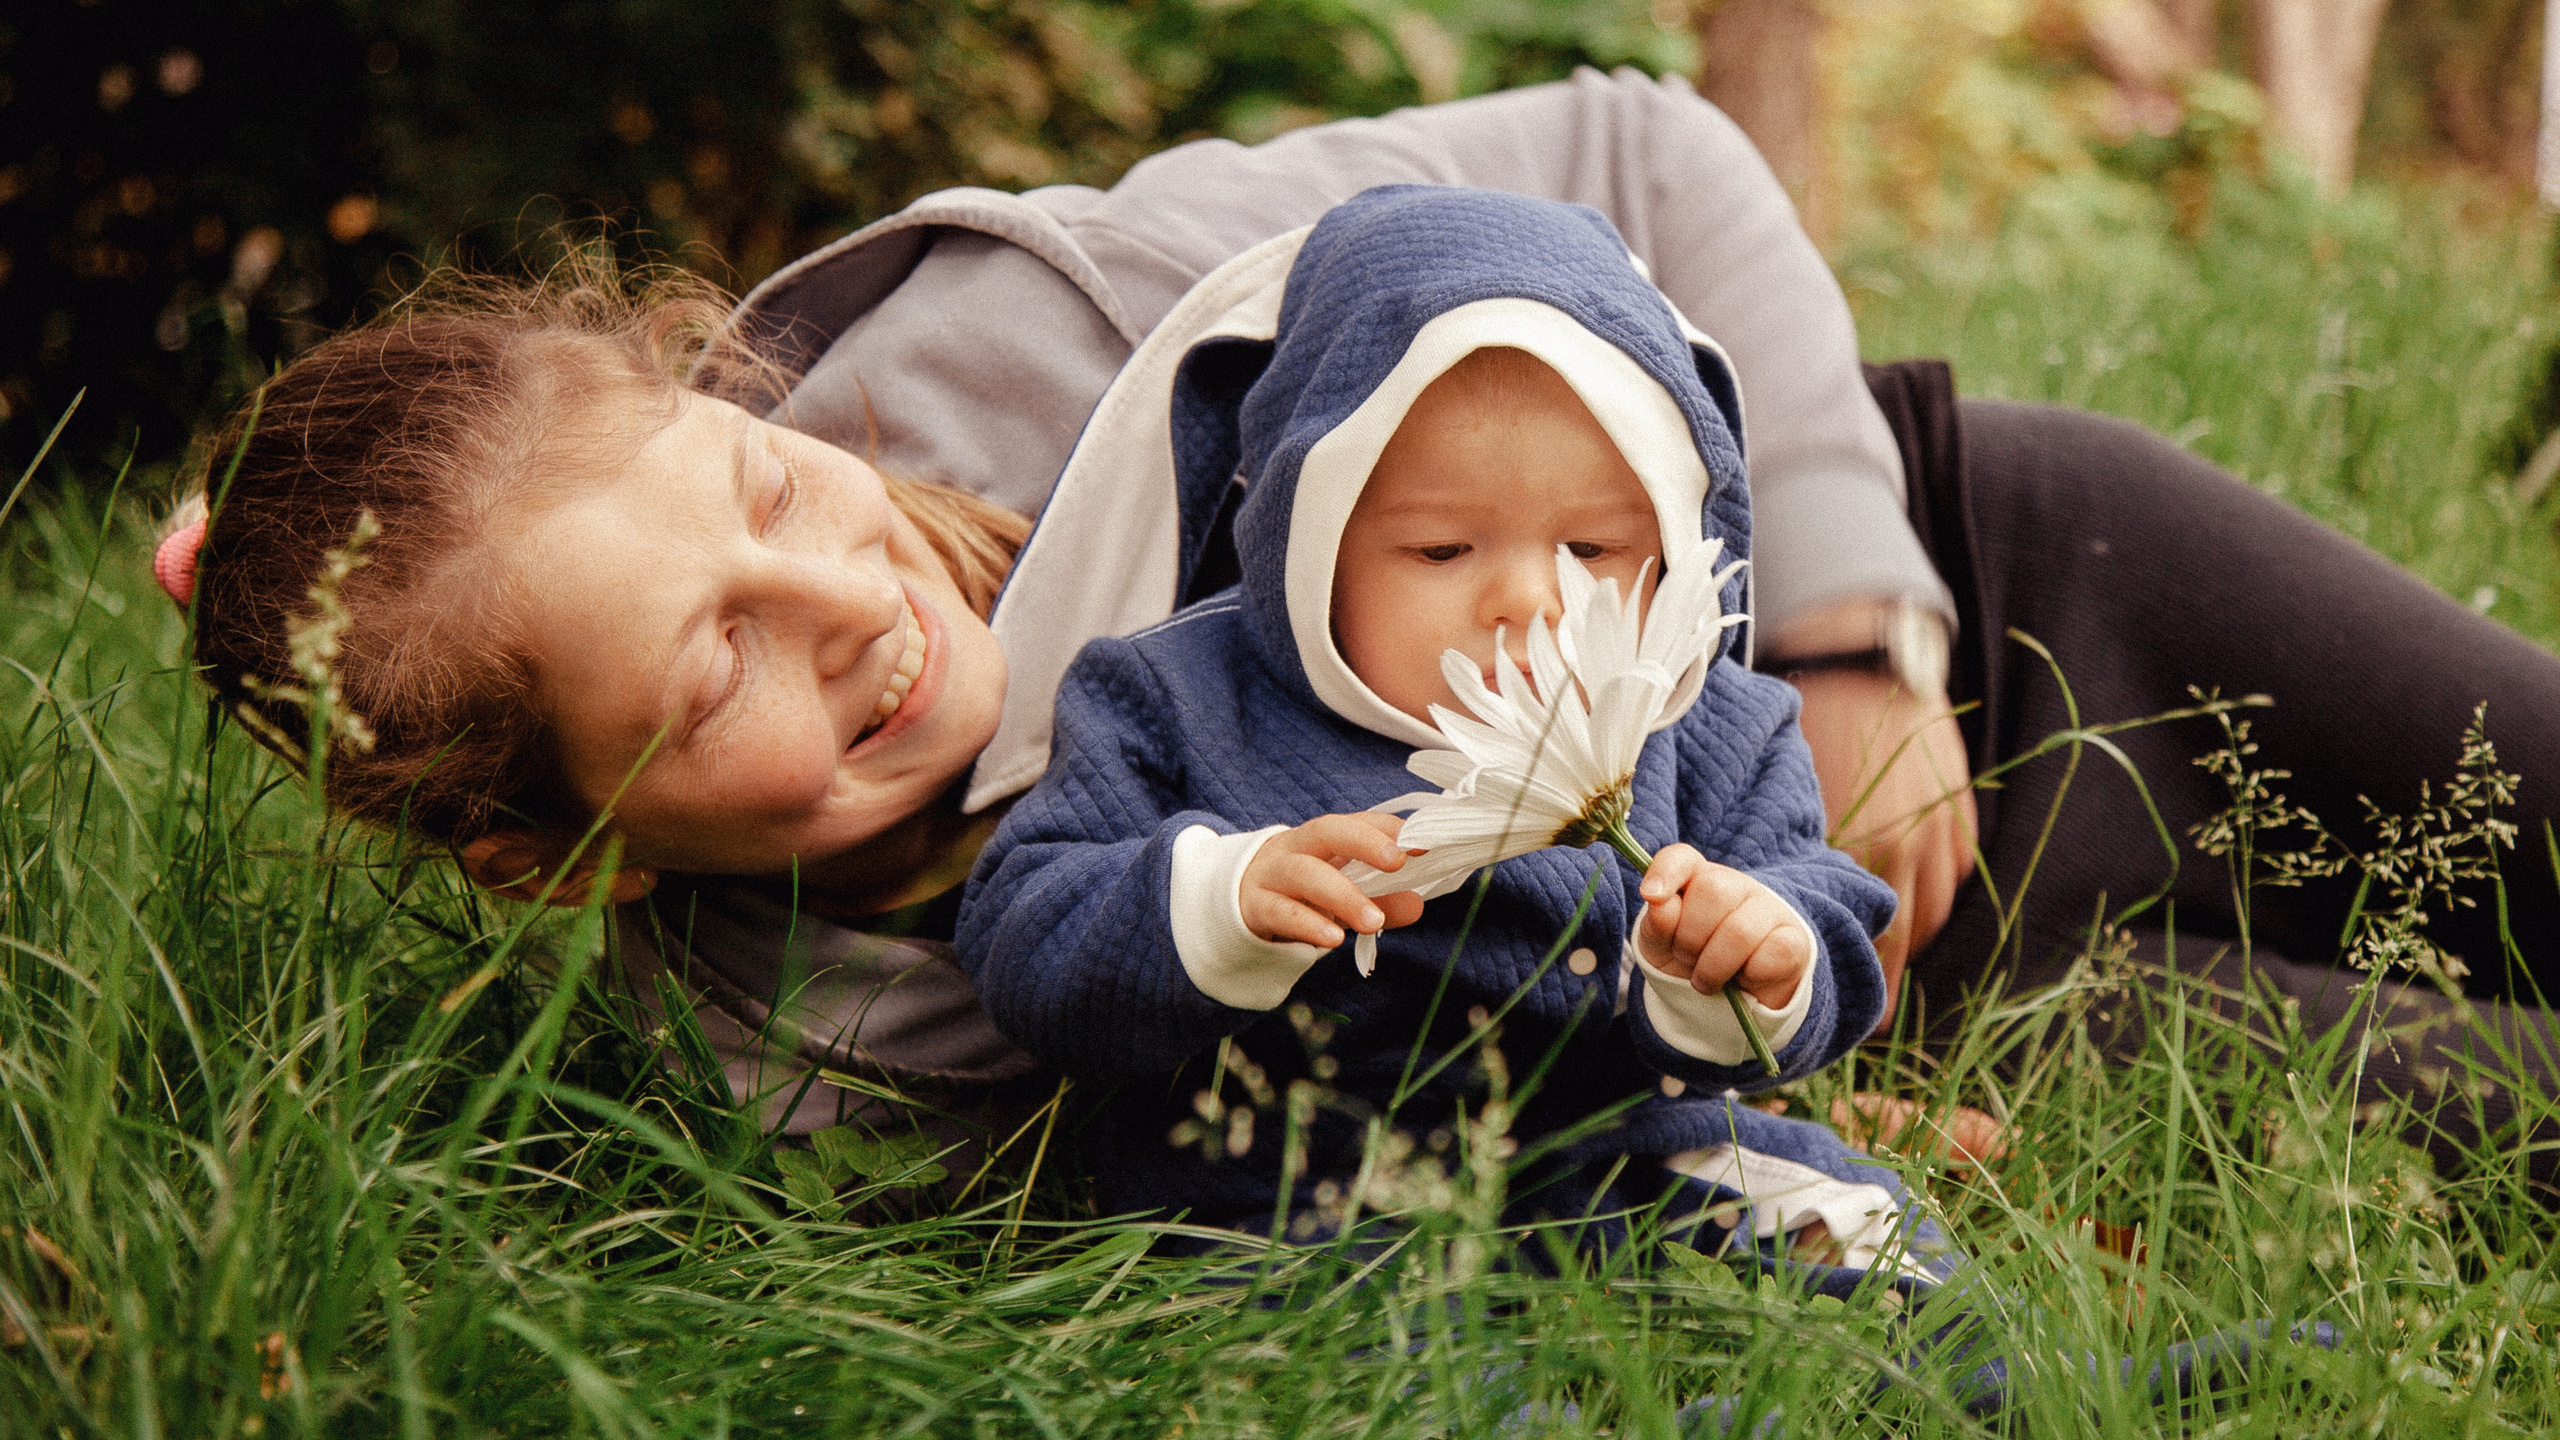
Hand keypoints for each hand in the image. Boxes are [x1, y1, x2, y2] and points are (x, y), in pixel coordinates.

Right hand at [1240, 813, 1426, 948]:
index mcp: (1321, 839)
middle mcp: (1295, 848)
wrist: (1233, 907)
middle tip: (1398, 863)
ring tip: (1373, 920)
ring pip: (1304, 873)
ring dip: (1342, 895)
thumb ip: (1380, 900)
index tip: (1422, 845)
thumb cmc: (1298, 895)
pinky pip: (1281, 912)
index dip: (1389, 830)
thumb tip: (1417, 903)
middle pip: (1327, 831)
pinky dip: (1309, 924)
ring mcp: (1271, 875)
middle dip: (1364, 842)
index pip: (1357, 822)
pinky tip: (1333, 939)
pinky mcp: (1254, 907)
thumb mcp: (1342, 896)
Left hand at [1635, 843, 1811, 1010]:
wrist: (1729, 1002)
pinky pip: (1771, 953)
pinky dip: (1749, 976)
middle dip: (1689, 938)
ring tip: (1707, 979)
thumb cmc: (1690, 963)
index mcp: (1696, 879)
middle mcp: (1735, 885)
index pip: (1681, 858)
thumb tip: (1659, 901)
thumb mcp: (1661, 948)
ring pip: (1740, 930)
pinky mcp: (1794, 939)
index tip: (1651, 896)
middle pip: (1713, 890)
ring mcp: (1769, 909)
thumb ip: (1656, 924)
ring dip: (1713, 967)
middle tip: (1687, 960)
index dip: (1666, 872)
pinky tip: (1744, 978)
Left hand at [1788, 668, 1976, 1024]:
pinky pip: (1948, 883)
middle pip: (1907, 941)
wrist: (1869, 668)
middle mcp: (1913, 849)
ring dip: (1906, 936)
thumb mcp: (1807, 800)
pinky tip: (1903, 897)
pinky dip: (1928, 896)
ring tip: (1878, 948)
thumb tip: (1802, 915)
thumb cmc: (1821, 730)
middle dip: (1885, 971)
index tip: (1858, 1016)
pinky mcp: (1961, 825)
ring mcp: (1944, 838)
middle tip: (1867, 1001)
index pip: (1876, 941)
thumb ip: (1815, 859)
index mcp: (1869, 847)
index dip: (1868, 986)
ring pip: (1931, 917)